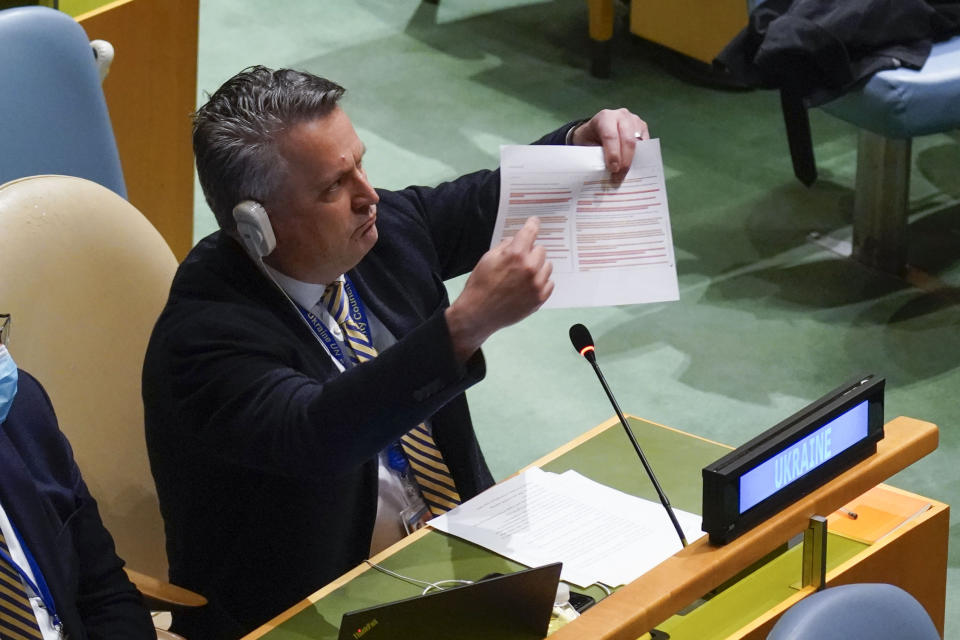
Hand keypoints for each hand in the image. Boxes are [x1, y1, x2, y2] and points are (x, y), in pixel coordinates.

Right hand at [446, 217, 553, 360]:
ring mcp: (537, 284)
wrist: (478, 314)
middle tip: (519, 261)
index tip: (534, 221)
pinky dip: (540, 282)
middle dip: (531, 252)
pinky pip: (549, 283)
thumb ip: (505, 246)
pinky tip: (527, 286)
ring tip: (522, 276)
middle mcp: (530, 268)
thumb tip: (517, 240)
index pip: (530, 232)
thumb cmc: (480, 284)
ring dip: (537, 267)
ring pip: (547, 266)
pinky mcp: (540, 298)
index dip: (532, 224)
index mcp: (516, 255)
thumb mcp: (488, 259)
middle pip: (541, 250)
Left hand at [570, 108, 648, 177]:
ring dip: (633, 160)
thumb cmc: (590, 139)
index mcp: (604, 117)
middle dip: (625, 160)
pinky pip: (645, 144)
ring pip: (638, 142)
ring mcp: (634, 120)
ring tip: (626, 174)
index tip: (613, 170)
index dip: (613, 154)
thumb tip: (605, 173)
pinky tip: (633, 168)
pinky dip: (639, 157)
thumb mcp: (587, 146)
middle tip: (620, 177)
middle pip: (627, 140)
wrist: (596, 130)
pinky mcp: (642, 127)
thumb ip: (595, 156)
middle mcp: (621, 116)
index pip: (610, 136)